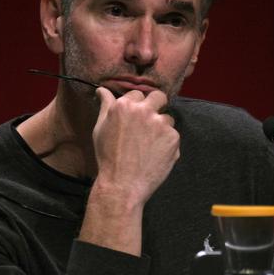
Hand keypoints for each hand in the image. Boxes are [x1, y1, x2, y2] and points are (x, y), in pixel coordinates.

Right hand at [79, 87, 179, 254]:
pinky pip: (173, 135)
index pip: (137, 94)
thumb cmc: (108, 157)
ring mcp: (160, 123)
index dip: (137, 106)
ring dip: (161, 127)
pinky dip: (167, 143)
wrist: (122, 185)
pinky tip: (155, 155)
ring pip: (167, 118)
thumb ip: (106, 106)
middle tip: (149, 123)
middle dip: (155, 105)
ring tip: (149, 146)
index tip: (135, 118)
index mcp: (124, 105)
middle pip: (158, 96)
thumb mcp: (100, 129)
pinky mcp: (173, 137)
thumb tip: (102, 89)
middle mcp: (144, 111)